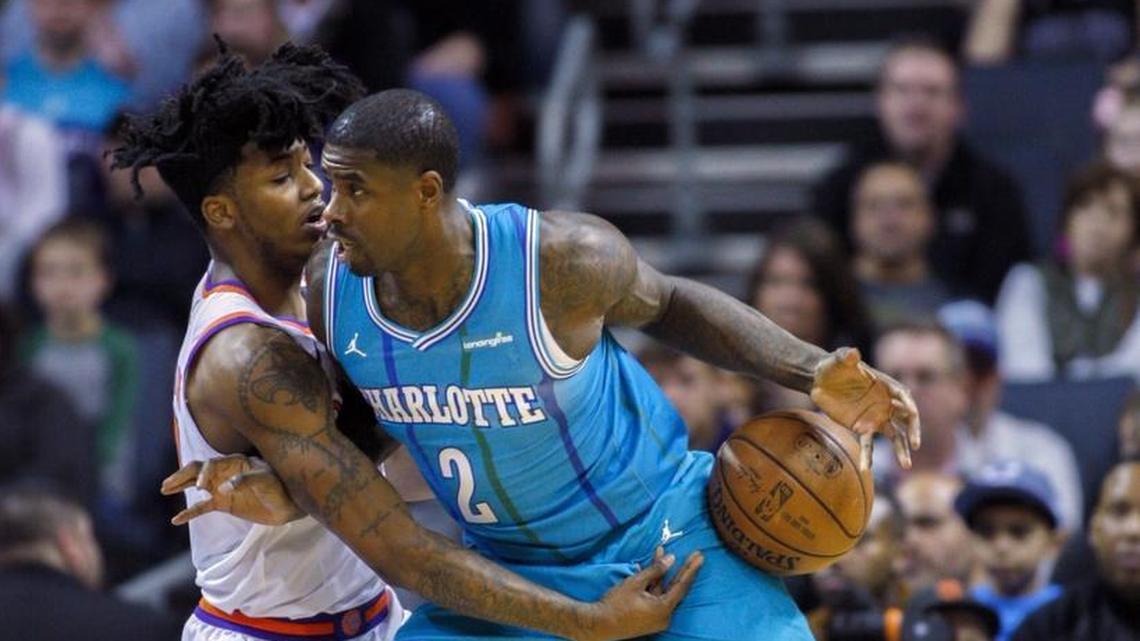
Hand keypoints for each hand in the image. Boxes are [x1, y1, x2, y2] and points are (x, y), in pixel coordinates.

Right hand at [160, 454, 303, 525]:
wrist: (290, 505)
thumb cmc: (281, 488)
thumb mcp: (267, 481)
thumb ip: (246, 481)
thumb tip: (224, 487)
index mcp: (235, 462)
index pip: (211, 464)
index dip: (204, 474)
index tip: (201, 488)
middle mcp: (225, 473)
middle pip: (198, 470)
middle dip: (182, 475)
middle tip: (167, 485)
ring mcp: (223, 488)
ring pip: (196, 485)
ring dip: (181, 486)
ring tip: (165, 489)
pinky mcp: (224, 504)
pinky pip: (202, 507)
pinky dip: (190, 512)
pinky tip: (177, 519)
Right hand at [585, 547, 703, 640]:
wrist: (600, 624)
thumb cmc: (616, 603)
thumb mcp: (635, 583)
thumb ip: (655, 570)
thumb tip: (671, 558)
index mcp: (663, 609)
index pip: (682, 586)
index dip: (691, 569)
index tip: (699, 556)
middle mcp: (664, 616)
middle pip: (676, 588)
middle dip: (684, 570)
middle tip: (697, 555)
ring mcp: (657, 618)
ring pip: (664, 591)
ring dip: (663, 574)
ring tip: (662, 553)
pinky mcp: (649, 617)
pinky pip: (656, 597)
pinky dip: (655, 583)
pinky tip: (652, 568)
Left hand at [810, 347, 920, 470]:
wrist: (819, 380)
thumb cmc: (832, 366)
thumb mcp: (839, 360)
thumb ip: (846, 357)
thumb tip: (852, 353)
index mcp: (885, 385)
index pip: (904, 396)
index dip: (909, 406)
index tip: (912, 416)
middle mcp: (885, 402)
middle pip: (906, 418)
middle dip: (913, 431)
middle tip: (915, 445)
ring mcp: (876, 416)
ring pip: (894, 435)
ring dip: (901, 450)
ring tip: (906, 466)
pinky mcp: (863, 426)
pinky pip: (869, 444)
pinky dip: (869, 456)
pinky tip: (867, 469)